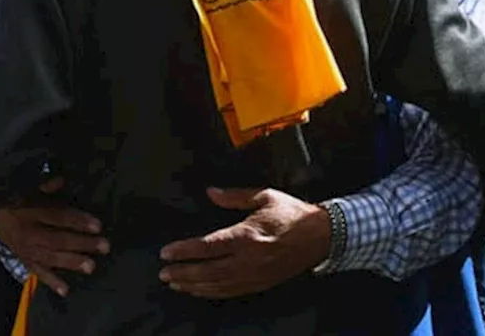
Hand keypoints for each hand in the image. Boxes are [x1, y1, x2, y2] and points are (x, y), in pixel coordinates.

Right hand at [0, 178, 109, 296]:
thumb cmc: (19, 202)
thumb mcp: (28, 189)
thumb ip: (45, 186)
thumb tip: (61, 180)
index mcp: (30, 212)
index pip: (58, 217)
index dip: (78, 220)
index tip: (98, 225)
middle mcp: (29, 234)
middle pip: (58, 240)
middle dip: (82, 244)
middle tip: (104, 246)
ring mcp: (26, 250)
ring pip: (51, 258)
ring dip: (72, 262)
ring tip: (91, 267)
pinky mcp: (25, 261)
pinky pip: (38, 273)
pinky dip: (51, 282)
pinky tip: (65, 290)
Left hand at [158, 187, 330, 298]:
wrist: (321, 236)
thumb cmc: (293, 214)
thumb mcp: (264, 196)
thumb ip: (234, 197)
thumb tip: (211, 192)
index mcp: (246, 236)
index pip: (207, 246)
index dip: (183, 251)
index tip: (166, 252)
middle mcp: (248, 259)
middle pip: (207, 271)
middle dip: (183, 273)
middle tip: (164, 273)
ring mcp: (254, 274)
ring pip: (216, 285)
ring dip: (193, 286)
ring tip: (176, 283)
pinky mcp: (260, 283)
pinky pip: (230, 292)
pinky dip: (211, 293)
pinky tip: (199, 291)